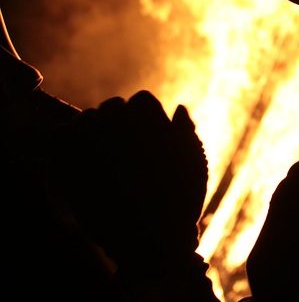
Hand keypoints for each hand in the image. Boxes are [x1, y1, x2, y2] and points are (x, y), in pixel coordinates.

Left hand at [49, 90, 208, 269]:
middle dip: (117, 122)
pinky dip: (65, 141)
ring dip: (92, 130)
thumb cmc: (180, 202)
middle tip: (121, 149)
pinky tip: (75, 156)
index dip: (144, 117)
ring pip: (86, 118)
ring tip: (98, 154)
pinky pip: (59, 135)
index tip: (144, 136)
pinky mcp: (70, 160)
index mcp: (153, 119)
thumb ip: (186, 131)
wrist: (151, 240)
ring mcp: (93, 140)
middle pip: (113, 107)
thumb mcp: (195, 163)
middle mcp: (122, 122)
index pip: (142, 101)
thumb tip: (179, 109)